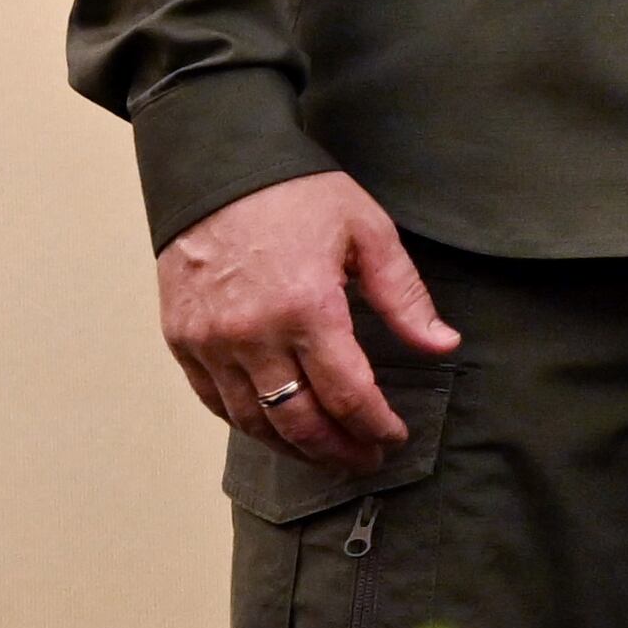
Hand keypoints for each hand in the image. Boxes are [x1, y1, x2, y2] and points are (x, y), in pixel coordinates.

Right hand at [157, 168, 460, 469]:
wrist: (217, 167)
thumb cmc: (298, 195)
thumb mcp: (368, 232)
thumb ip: (405, 296)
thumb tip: (444, 345)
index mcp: (307, 307)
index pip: (347, 395)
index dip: (374, 427)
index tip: (392, 439)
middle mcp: (253, 335)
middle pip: (298, 423)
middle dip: (337, 452)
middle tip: (363, 461)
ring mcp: (211, 342)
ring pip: (253, 423)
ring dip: (292, 447)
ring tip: (324, 453)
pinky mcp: (182, 340)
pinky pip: (215, 401)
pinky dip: (247, 422)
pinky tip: (274, 426)